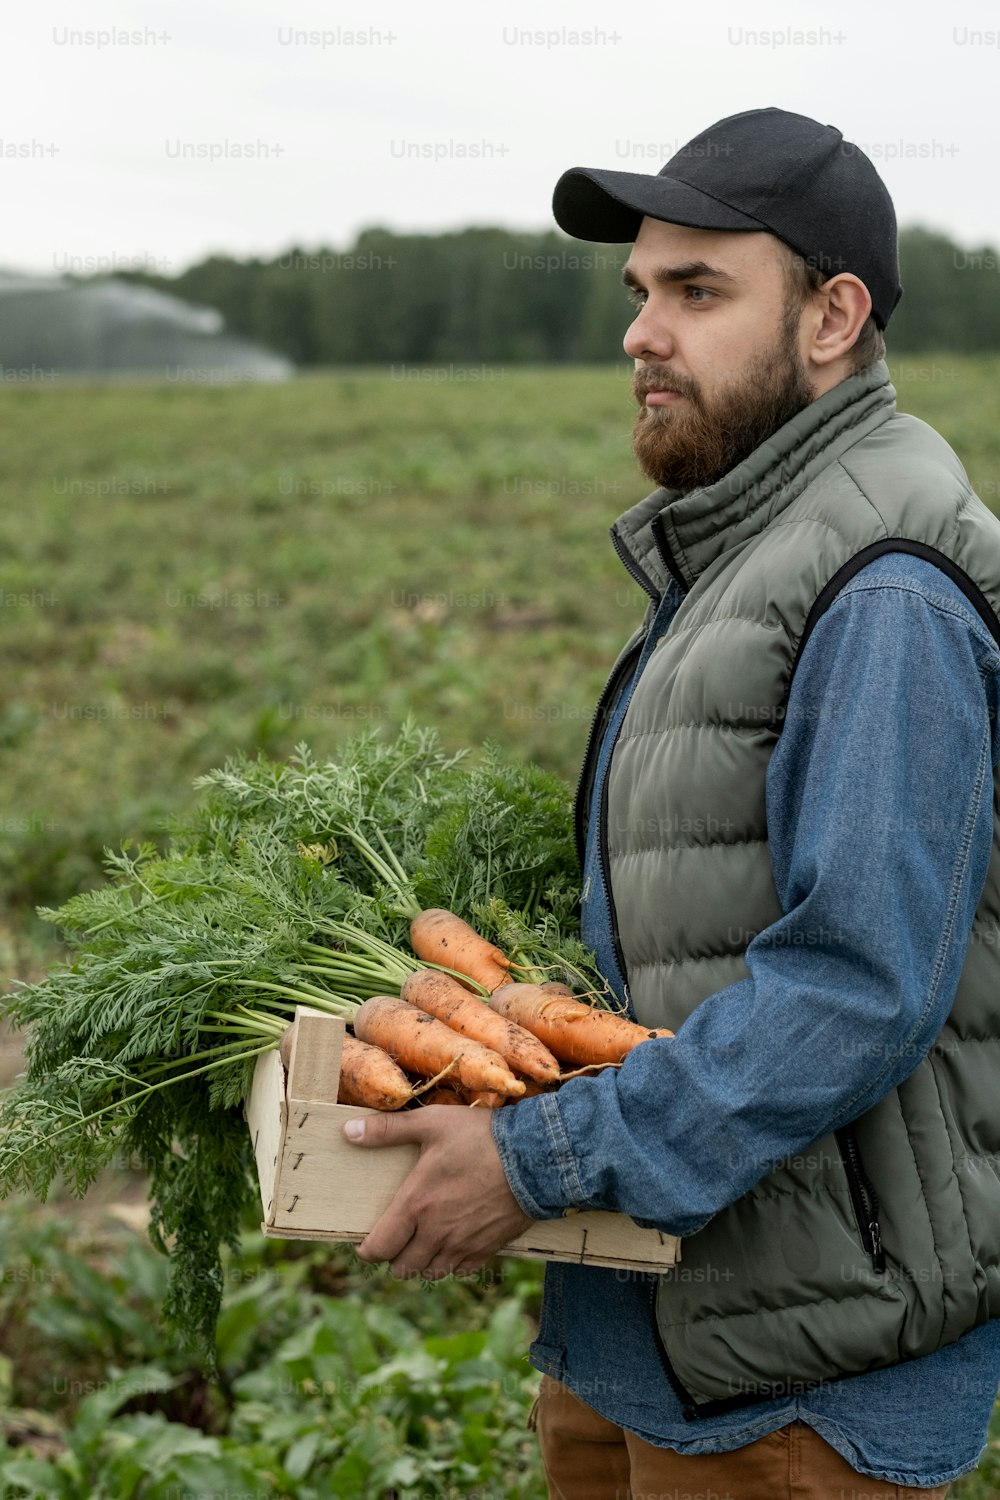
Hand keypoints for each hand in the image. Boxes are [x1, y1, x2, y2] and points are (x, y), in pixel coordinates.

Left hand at [343, 1105, 532, 1278]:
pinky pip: (460, 1272)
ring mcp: (463, 1245)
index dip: (367, 1251)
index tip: (365, 1244)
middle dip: (394, 1258)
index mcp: (416, 1205)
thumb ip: (387, 1130)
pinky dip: (451, 1265)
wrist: (534, 1157)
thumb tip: (348, 1132)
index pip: (379, 1247)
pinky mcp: (487, 1250)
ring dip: (421, 1264)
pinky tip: (452, 1246)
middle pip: (402, 1268)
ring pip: (430, 1273)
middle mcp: (435, 1233)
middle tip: (396, 1242)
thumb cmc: (480, 1137)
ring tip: (422, 1246)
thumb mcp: (431, 1123)